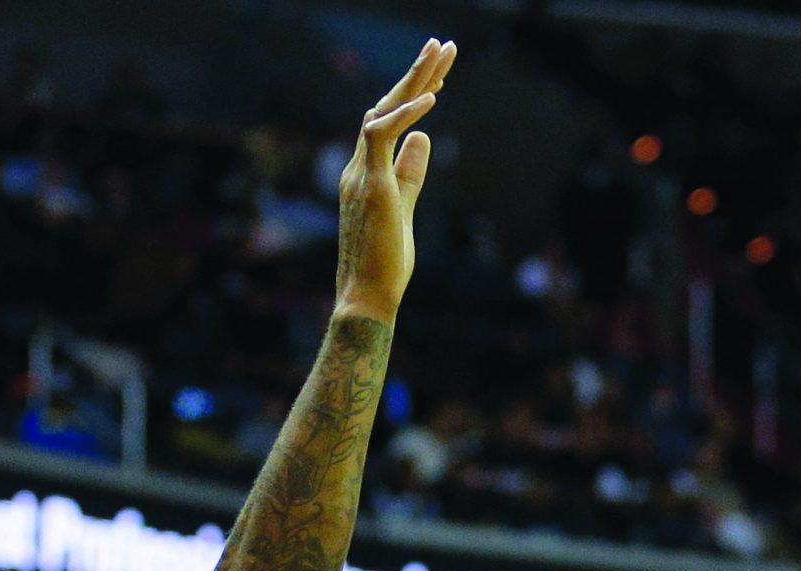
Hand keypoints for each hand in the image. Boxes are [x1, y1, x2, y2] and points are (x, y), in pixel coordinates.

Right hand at [334, 37, 454, 324]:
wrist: (366, 297)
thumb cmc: (385, 262)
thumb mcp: (405, 207)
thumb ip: (411, 173)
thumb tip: (424, 138)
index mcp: (366, 171)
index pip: (389, 120)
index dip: (415, 93)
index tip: (439, 71)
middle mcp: (358, 166)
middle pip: (387, 105)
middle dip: (417, 73)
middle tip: (443, 44)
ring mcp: (360, 173)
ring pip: (383, 111)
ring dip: (413, 80)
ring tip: (440, 52)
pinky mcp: (369, 185)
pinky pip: (381, 136)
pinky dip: (406, 114)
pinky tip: (432, 97)